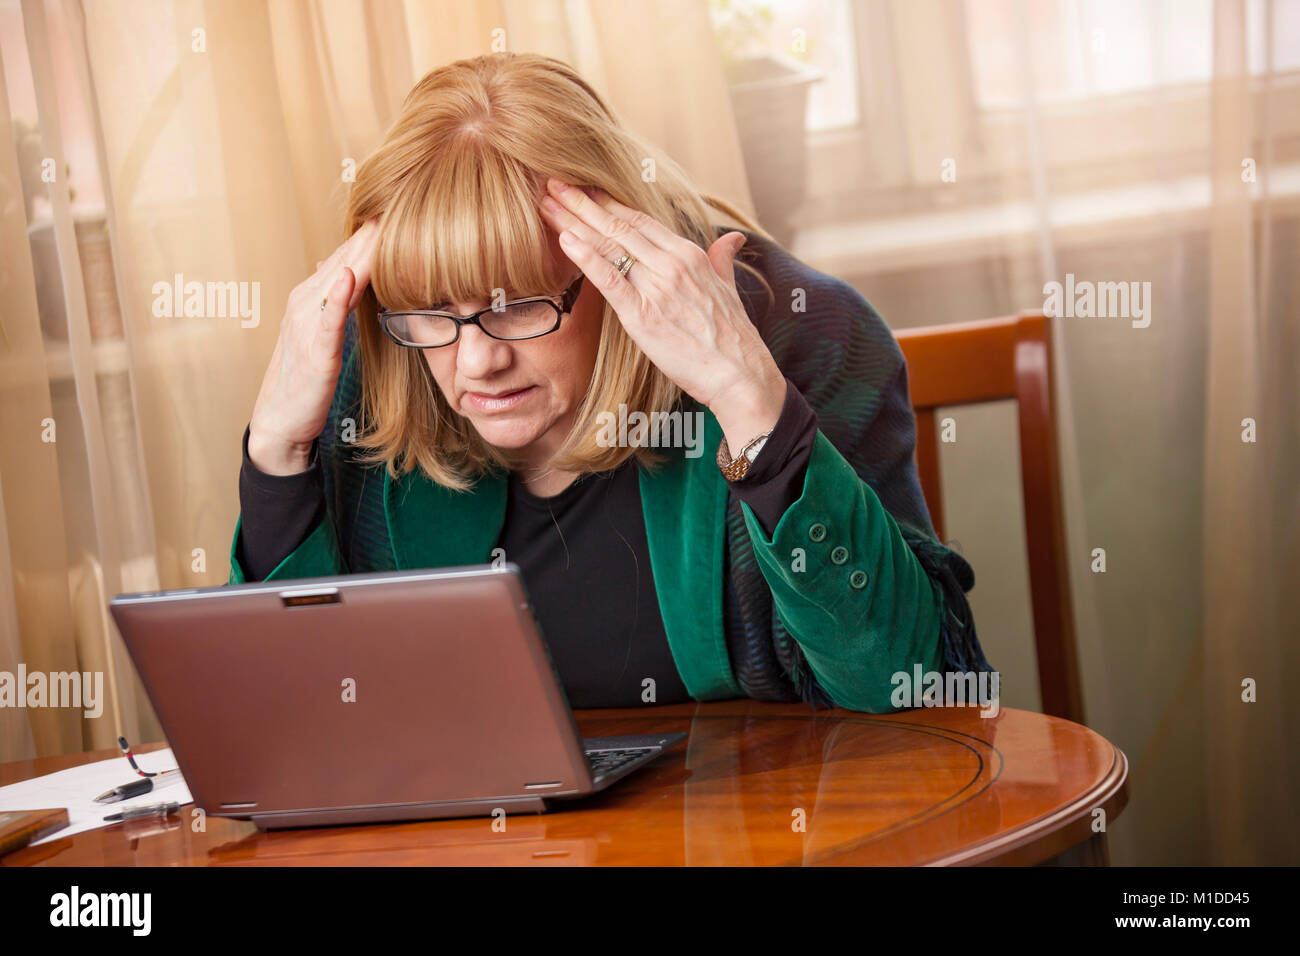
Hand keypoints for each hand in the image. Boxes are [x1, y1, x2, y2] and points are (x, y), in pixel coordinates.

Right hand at [247, 219, 378, 474]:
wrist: (280, 421)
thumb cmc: (306, 377)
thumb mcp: (325, 331)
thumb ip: (338, 300)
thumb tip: (354, 271)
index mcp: (315, 294)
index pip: (350, 253)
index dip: (376, 231)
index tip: (405, 204)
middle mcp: (308, 299)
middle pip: (347, 257)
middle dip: (373, 231)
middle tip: (402, 196)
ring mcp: (308, 323)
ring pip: (339, 278)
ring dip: (361, 252)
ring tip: (383, 223)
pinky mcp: (314, 351)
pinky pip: (327, 319)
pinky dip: (338, 297)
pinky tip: (350, 277)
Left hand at [538, 178, 786, 453]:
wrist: (740, 374)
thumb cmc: (733, 338)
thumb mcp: (729, 288)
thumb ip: (722, 260)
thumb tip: (732, 239)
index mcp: (689, 254)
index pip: (640, 221)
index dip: (608, 204)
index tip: (584, 190)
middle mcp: (672, 263)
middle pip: (618, 227)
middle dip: (582, 204)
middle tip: (553, 184)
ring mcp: (657, 287)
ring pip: (609, 246)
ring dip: (574, 223)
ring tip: (548, 204)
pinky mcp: (643, 315)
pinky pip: (609, 280)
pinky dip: (585, 258)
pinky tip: (564, 240)